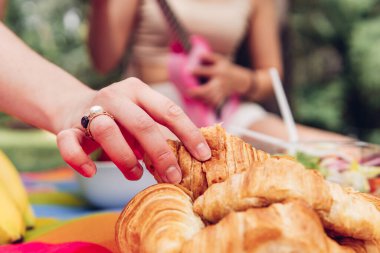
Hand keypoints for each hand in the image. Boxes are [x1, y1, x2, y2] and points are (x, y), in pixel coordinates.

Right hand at [56, 78, 210, 183]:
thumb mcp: (140, 118)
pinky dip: (80, 160)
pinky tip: (92, 170)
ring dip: (125, 158)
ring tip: (135, 174)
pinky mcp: (67, 126)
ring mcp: (89, 109)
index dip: (189, 133)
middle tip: (174, 177)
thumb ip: (158, 134)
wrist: (72, 105)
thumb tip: (188, 160)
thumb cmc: (118, 117)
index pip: (169, 110)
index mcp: (138, 90)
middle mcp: (115, 96)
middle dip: (161, 153)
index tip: (204, 156)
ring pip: (107, 131)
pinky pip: (69, 143)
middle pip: (142, 123)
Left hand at [188, 53, 249, 107]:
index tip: (188, 71)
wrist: (240, 80)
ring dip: (201, 98)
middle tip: (189, 91)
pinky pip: (214, 102)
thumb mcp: (220, 60)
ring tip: (193, 96)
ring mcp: (221, 91)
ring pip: (211, 97)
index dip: (197, 71)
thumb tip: (198, 54)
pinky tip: (201, 101)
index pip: (206, 71)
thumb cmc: (227, 68)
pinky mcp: (222, 97)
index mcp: (218, 71)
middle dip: (198, 91)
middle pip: (208, 89)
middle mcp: (219, 82)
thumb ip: (210, 56)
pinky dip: (208, 103)